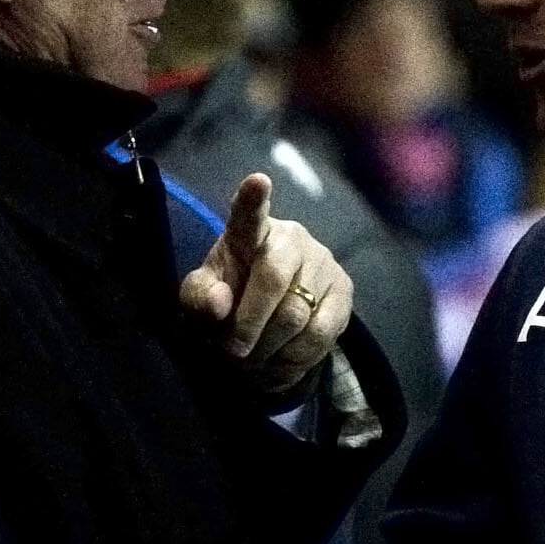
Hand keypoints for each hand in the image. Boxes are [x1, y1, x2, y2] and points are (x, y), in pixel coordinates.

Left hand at [179, 172, 352, 391]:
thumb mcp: (202, 298)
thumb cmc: (230, 296)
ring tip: (253, 360)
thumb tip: (219, 304)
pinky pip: (321, 334)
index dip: (253, 198)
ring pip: (297, 315)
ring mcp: (322, 262)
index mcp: (248, 232)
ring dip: (269, 349)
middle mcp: (292, 237)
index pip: (250, 213)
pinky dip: (295, 359)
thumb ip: (200, 298)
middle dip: (249, 324)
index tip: (257, 181)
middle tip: (232, 353)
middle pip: (273, 279)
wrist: (270, 316)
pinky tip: (280, 363)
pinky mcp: (344, 290)